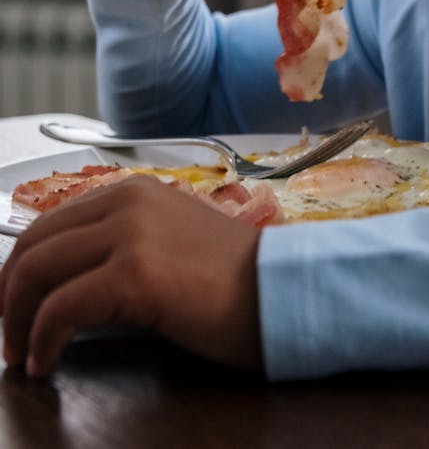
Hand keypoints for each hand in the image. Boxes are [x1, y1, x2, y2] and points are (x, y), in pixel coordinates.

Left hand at [0, 177, 263, 376]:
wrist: (278, 291)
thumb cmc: (232, 279)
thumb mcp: (168, 242)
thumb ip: (120, 246)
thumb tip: (66, 283)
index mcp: (133, 191)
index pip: (48, 225)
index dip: (19, 271)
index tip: (15, 308)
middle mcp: (125, 201)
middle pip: (33, 245)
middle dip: (9, 295)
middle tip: (9, 333)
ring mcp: (129, 233)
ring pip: (36, 272)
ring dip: (18, 320)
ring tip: (23, 352)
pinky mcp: (134, 273)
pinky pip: (61, 308)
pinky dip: (42, 339)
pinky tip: (46, 361)